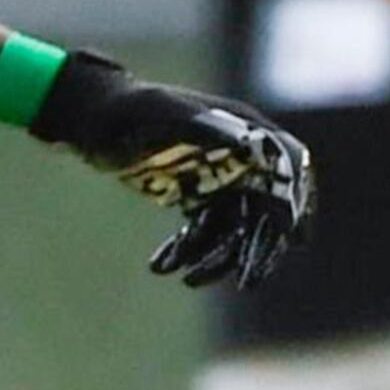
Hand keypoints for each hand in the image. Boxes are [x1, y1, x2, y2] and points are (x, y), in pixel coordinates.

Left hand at [30, 50, 317, 289]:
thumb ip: (202, 125)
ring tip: (186, 278)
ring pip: (232, 228)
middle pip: (264, 206)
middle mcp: (238, 154)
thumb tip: (248, 144)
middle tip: (248, 283)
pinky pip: (203, 232)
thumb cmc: (128, 107)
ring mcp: (218, 176)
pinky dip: (186, 251)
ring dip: (213, 257)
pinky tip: (161, 266)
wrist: (92, 116)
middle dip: (257, 247)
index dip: (298, 199)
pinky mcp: (196, 194)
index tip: (296, 237)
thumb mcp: (162, 111)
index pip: (287, 164)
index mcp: (242, 128)